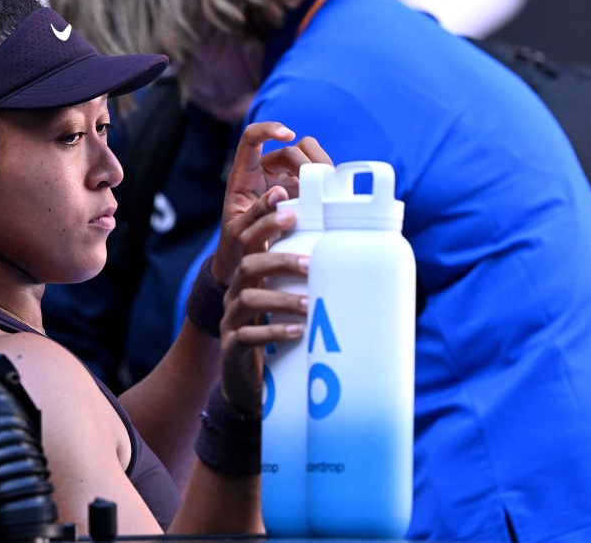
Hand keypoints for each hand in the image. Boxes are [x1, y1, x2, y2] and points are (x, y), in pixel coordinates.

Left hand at [210, 122, 331, 285]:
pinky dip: (324, 183)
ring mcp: (283, 182)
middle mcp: (264, 173)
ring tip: (324, 190)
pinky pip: (315, 179)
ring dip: (318, 172)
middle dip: (303, 162)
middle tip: (314, 182)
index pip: (252, 138)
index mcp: (243, 175)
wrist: (246, 259)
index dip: (269, 129)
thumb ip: (256, 214)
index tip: (289, 135)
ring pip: (306, 162)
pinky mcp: (299, 193)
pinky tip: (328, 196)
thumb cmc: (236, 244)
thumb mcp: (240, 232)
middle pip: (288, 151)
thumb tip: (280, 194)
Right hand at [218, 206, 310, 414]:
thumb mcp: (290, 307)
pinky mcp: (232, 348)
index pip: (250, 241)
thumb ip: (310, 286)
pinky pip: (246, 336)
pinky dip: (272, 332)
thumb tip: (359, 270)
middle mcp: (236, 294)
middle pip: (247, 265)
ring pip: (247, 299)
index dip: (264, 222)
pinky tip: (296, 333)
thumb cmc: (278, 337)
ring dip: (281, 299)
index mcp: (251, 279)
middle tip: (310, 264)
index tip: (287, 207)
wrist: (248, 383)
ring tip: (309, 305)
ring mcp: (231, 321)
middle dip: (279, 260)